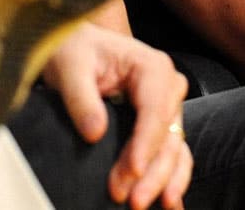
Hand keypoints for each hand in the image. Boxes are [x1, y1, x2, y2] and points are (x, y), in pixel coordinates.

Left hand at [41, 23, 191, 209]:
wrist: (79, 48)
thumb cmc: (76, 51)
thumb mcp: (70, 67)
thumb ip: (81, 98)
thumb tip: (95, 132)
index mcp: (152, 67)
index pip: (155, 111)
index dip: (144, 145)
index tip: (130, 173)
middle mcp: (168, 87)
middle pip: (168, 136)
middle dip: (151, 172)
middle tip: (131, 200)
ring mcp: (168, 108)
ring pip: (174, 150)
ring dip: (163, 182)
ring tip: (145, 205)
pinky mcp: (161, 126)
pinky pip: (173, 155)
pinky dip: (172, 179)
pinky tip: (169, 204)